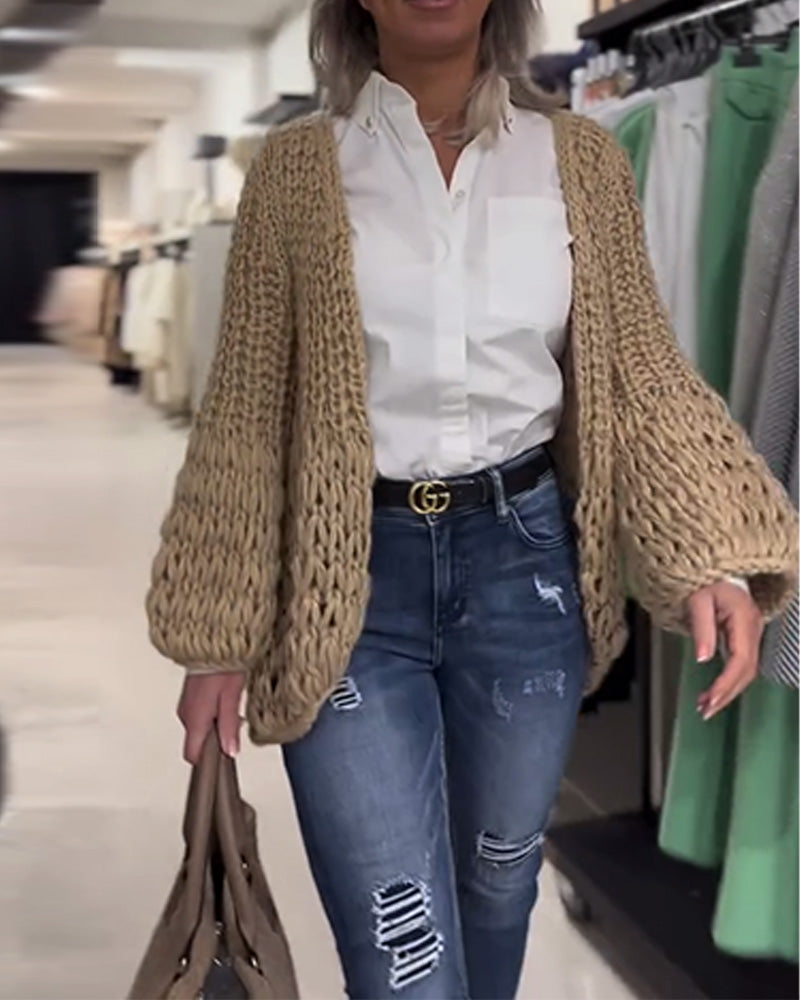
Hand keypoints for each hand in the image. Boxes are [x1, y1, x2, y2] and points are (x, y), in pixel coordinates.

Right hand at [177, 672, 245, 763]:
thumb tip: (230, 751)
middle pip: (199, 742)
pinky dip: (212, 713)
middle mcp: (185, 714)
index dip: (208, 761)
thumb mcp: (231, 697)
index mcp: (194, 719)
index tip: (223, 758)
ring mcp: (186, 705)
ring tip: (233, 706)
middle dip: (217, 739)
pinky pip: (199, 714)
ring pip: (200, 728)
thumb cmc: (222, 665)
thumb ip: (229, 726)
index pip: (192, 755)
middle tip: (236, 723)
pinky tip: (225, 699)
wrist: (213, 641)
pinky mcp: (189, 696)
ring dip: (216, 724)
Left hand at [688, 581, 763, 720]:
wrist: (714, 564)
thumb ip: (701, 627)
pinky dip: (727, 680)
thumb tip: (703, 658)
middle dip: (727, 693)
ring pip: (745, 670)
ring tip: (705, 706)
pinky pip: (740, 663)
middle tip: (705, 710)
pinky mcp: (745, 635)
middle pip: (746, 670)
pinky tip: (712, 692)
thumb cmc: (704, 577)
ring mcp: (751, 632)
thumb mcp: (697, 598)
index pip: (740, 659)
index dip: (726, 683)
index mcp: (744, 618)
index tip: (710, 699)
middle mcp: (753, 628)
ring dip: (727, 691)